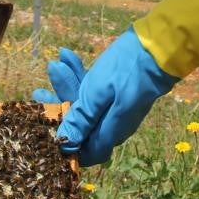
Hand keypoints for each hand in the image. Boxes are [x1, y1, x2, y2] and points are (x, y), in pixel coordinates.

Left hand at [32, 28, 177, 165]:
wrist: (160, 45)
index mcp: (110, 132)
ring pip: (86, 103)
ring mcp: (117, 108)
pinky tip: (67, 56)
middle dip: (58, 106)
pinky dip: (81, 76)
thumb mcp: (97, 94)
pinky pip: (96, 90)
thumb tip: (64, 145)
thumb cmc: (126, 71)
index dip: (64, 145)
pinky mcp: (119, 91)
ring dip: (68, 85)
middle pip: (81, 125)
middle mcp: (114, 125)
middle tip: (38, 91)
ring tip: (54, 63)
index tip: (44, 127)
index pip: (84, 153)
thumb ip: (80, 120)